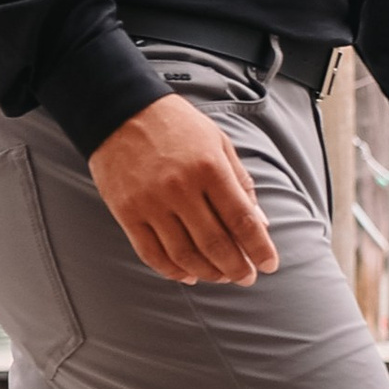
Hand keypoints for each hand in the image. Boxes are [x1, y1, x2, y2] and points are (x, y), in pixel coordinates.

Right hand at [89, 95, 279, 285]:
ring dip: (208, 273)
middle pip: (216, 244)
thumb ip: (240, 182)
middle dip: (237, 268)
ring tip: (221, 276)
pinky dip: (172, 271)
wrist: (119, 110)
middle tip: (247, 277)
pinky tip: (188, 275)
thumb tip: (260, 223)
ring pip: (184, 254)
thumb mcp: (218, 142)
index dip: (259, 248)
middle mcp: (181, 188)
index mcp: (210, 168)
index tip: (269, 265)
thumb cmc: (177, 125)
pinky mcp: (126, 212)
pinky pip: (152, 253)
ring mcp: (151, 202)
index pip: (242, 220)